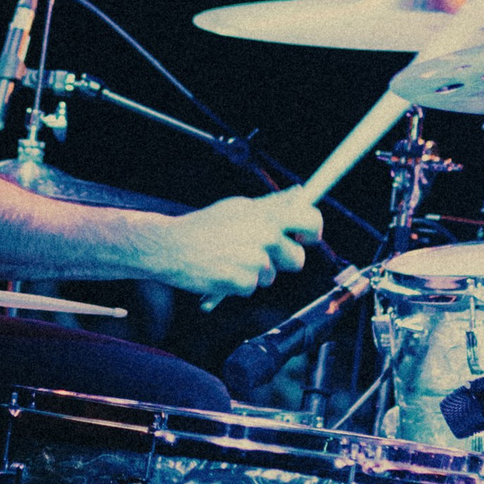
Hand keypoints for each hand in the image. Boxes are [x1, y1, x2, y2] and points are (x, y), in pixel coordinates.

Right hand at [168, 191, 323, 310]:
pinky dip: (238, 284)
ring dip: (255, 273)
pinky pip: (251, 288)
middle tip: (268, 257)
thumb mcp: (237, 208)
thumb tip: (300, 196)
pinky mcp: (243, 280)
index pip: (310, 218)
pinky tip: (222, 271)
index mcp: (264, 213)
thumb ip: (269, 206)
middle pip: (298, 258)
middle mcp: (263, 233)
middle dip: (287, 261)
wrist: (170, 246)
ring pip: (271, 276)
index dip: (313, 230)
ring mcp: (254, 258)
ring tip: (231, 260)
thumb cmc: (202, 227)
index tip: (306, 236)